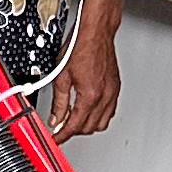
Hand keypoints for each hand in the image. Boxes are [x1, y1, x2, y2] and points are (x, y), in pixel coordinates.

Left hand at [50, 15, 121, 143]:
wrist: (96, 33)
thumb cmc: (80, 47)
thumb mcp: (61, 76)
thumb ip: (58, 102)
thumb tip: (55, 118)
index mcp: (89, 95)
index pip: (74, 125)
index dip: (62, 135)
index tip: (56, 138)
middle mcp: (104, 96)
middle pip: (88, 128)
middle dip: (73, 130)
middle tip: (60, 126)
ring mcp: (112, 93)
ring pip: (101, 124)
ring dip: (87, 125)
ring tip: (74, 119)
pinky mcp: (116, 89)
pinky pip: (109, 112)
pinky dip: (98, 116)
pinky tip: (89, 110)